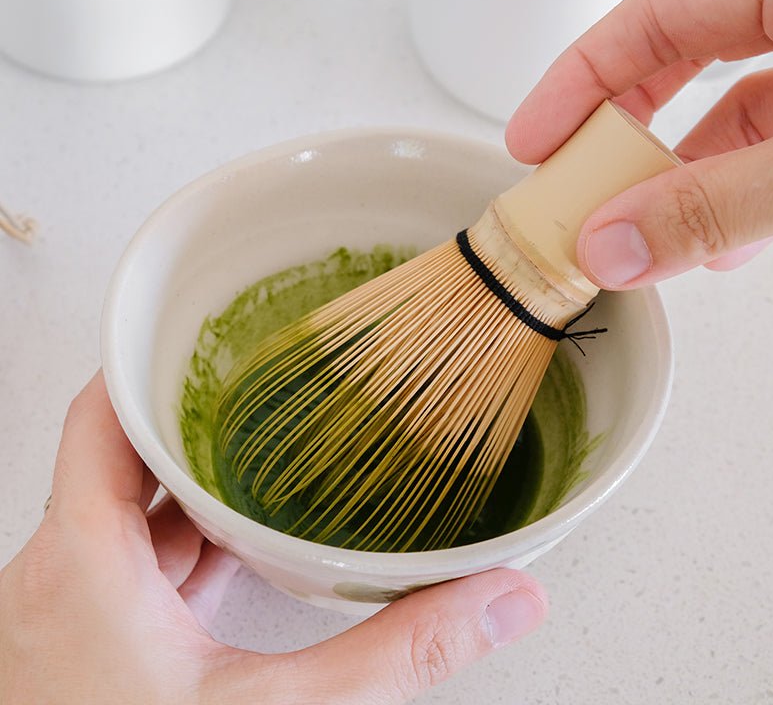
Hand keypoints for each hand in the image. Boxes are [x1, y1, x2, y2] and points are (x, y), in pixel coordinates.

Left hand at [0, 373, 546, 704]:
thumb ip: (398, 651)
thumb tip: (501, 597)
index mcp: (84, 563)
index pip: (100, 414)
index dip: (149, 364)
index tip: (208, 332)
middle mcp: (60, 575)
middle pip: (123, 454)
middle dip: (200, 419)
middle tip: (268, 379)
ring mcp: (69, 610)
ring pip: (131, 510)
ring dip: (196, 482)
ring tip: (268, 444)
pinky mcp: (90, 641)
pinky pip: (134, 559)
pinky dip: (186, 540)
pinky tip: (241, 542)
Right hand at [506, 0, 772, 288]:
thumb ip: (722, 202)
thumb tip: (613, 246)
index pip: (655, 15)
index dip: (578, 80)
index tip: (531, 140)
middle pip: (680, 61)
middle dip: (619, 134)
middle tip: (571, 188)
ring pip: (733, 116)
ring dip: (680, 182)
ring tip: (639, 237)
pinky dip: (739, 196)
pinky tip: (722, 243)